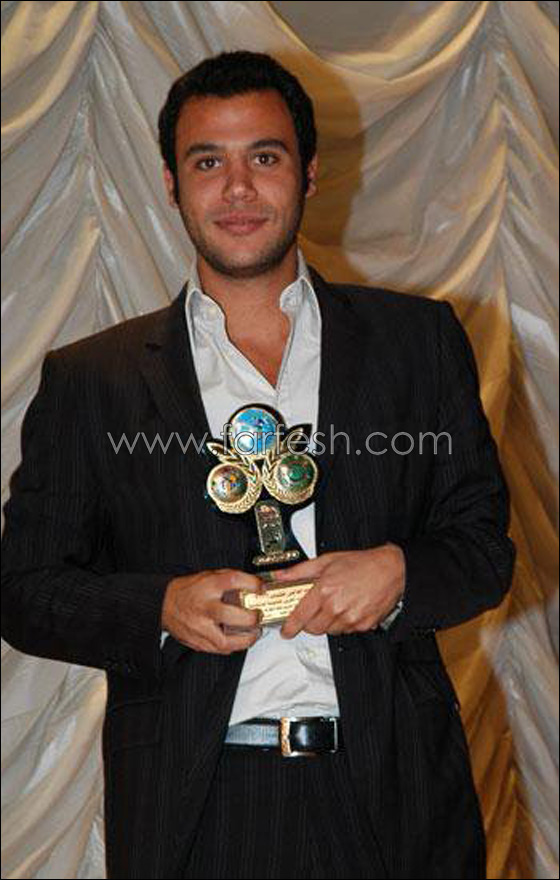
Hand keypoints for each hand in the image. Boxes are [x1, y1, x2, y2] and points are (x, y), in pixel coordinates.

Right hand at [161, 569, 262, 653]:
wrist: (165, 604)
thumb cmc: (189, 590)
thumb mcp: (209, 576)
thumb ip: (230, 580)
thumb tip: (254, 585)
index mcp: (206, 587)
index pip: (232, 580)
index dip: (251, 584)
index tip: (261, 588)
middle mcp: (203, 607)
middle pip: (229, 615)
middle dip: (250, 618)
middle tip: (258, 617)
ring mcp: (199, 627)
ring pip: (225, 641)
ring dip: (245, 640)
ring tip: (255, 633)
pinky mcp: (197, 642)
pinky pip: (219, 649)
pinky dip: (233, 646)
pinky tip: (240, 640)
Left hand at [275, 544, 405, 638]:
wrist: (391, 569)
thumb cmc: (361, 563)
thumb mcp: (327, 561)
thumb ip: (300, 571)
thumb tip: (281, 576)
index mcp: (325, 590)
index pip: (300, 616)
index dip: (290, 627)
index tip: (286, 631)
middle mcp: (337, 607)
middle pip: (314, 628)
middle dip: (311, 623)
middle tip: (315, 611)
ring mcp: (351, 618)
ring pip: (330, 631)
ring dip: (329, 623)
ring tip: (337, 605)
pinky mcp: (363, 625)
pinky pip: (347, 631)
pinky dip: (345, 624)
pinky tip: (350, 608)